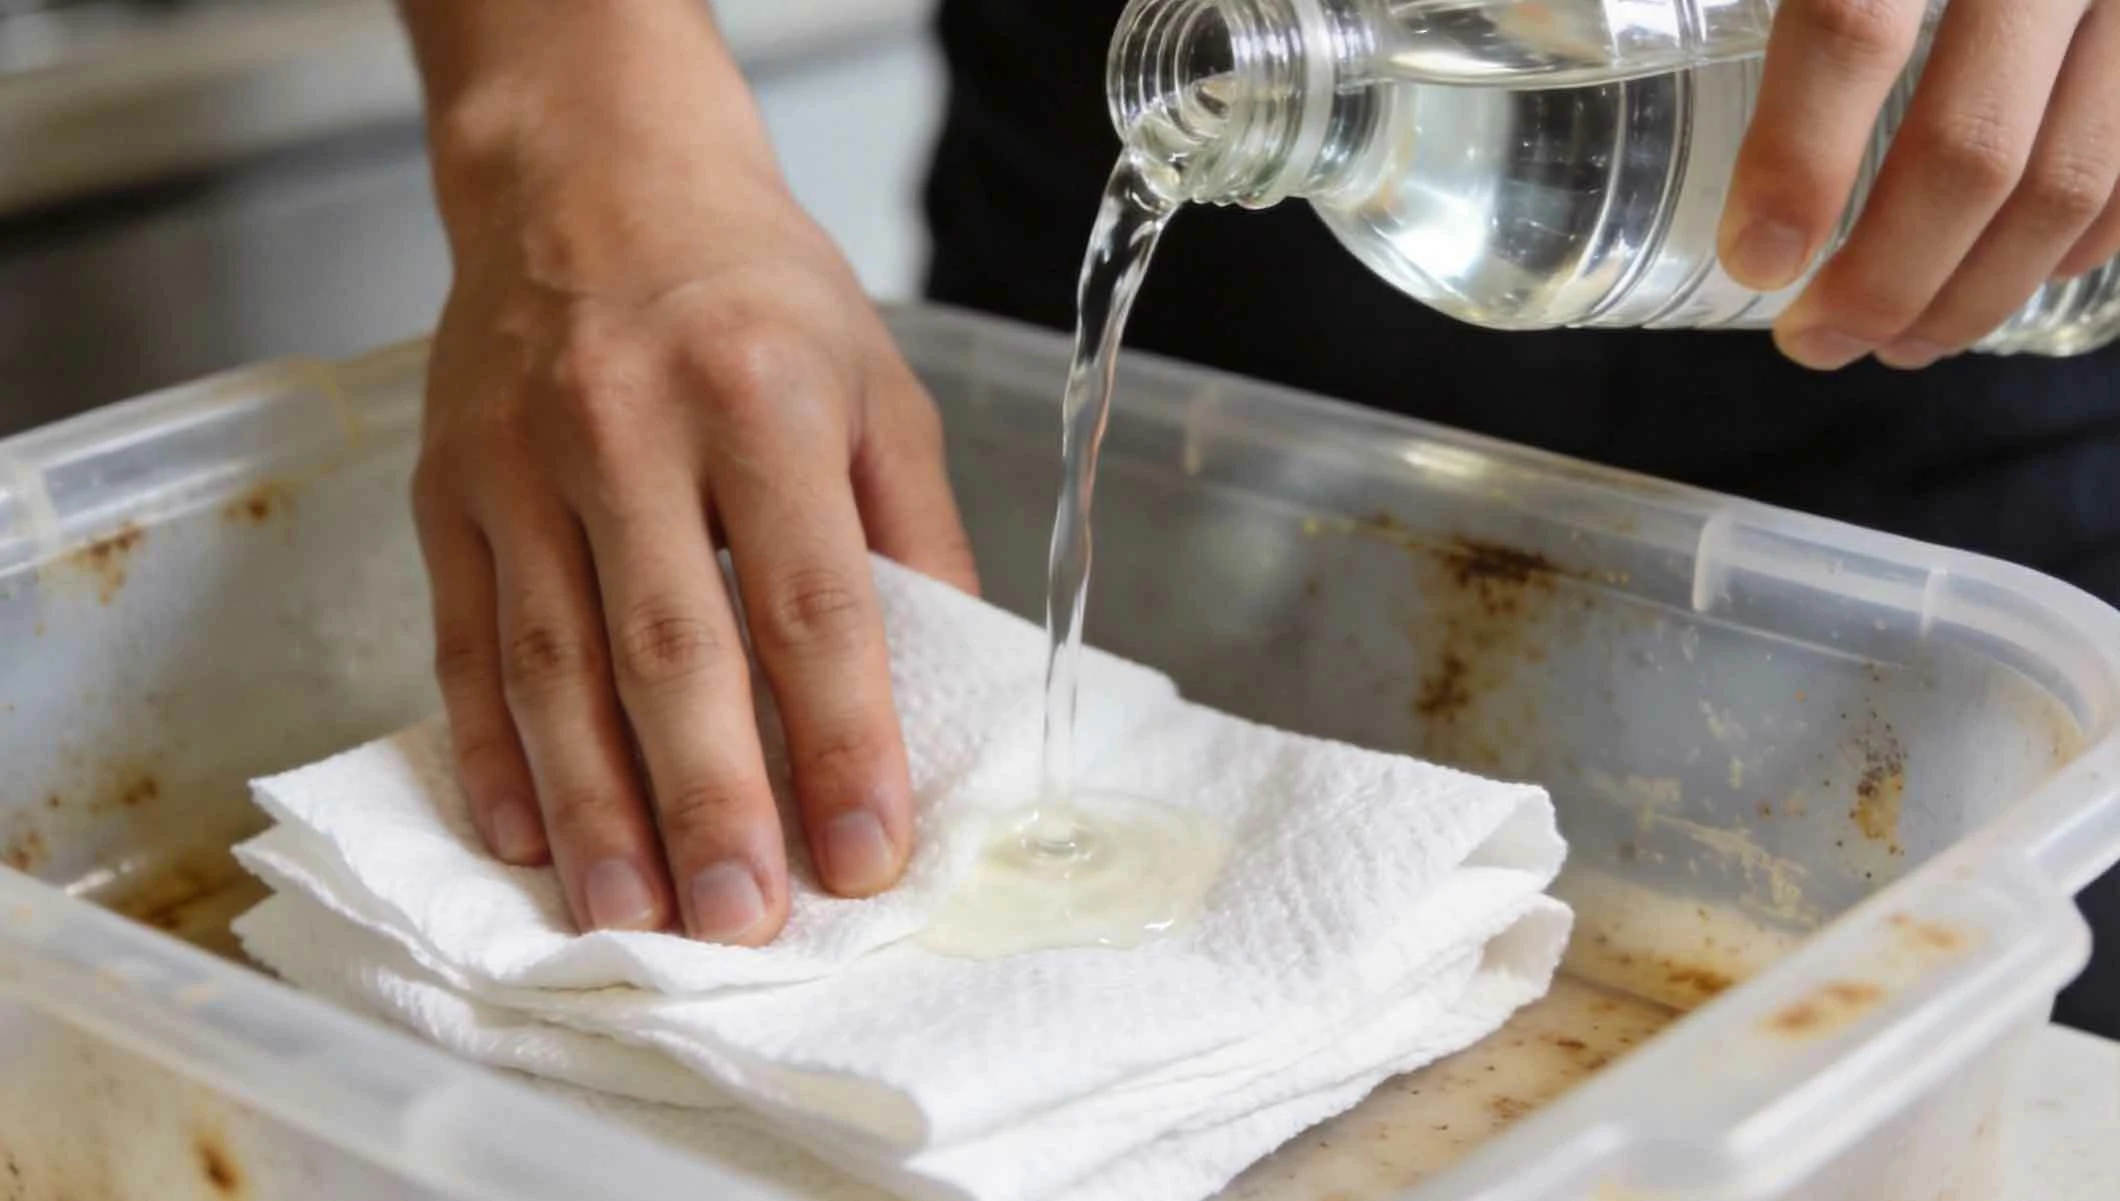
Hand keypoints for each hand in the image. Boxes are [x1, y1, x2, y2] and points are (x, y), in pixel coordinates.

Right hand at [406, 3, 975, 943]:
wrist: (591, 175)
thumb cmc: (758, 293)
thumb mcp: (879, 385)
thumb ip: (915, 532)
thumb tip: (951, 685)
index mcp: (765, 398)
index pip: (815, 603)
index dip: (842, 742)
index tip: (867, 857)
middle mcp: (632, 428)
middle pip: (672, 649)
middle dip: (710, 804)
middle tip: (743, 926)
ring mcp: (520, 461)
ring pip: (552, 663)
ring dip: (593, 806)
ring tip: (631, 918)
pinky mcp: (443, 488)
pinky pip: (463, 639)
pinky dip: (491, 750)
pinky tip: (526, 835)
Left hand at [1717, 0, 2119, 368]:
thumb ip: (1808, 7)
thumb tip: (1697, 107)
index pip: (1849, 26)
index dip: (1798, 155)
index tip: (1755, 259)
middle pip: (1970, 143)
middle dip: (1885, 277)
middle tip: (1814, 341)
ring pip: (2070, 175)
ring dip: (1977, 291)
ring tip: (1900, 343)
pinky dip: (2074, 244)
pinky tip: (2009, 279)